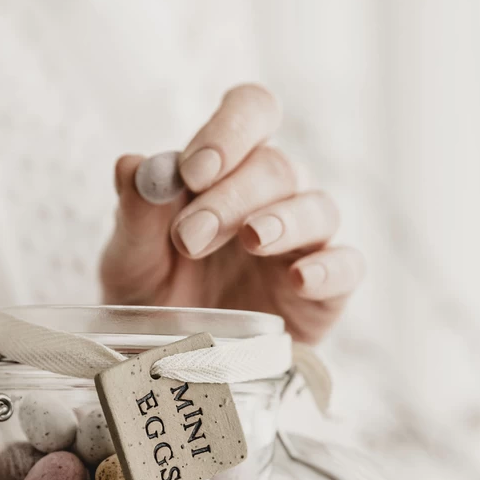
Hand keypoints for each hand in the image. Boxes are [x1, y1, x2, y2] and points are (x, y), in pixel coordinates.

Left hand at [101, 83, 363, 342]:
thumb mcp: (131, 260)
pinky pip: (348, 266)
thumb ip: (136, 215)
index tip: (194, 171)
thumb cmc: (152, 298)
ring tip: (251, 239)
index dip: (231, 131)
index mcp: (227, 171)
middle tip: (191, 237)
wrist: (172, 365)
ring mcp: (303, 244)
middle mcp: (272, 198)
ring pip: (318, 208)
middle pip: (278, 168)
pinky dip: (329, 268)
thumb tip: (133, 165)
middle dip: (232, 197)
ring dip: (282, 220)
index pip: (251, 114)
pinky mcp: (324, 292)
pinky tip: (299, 279)